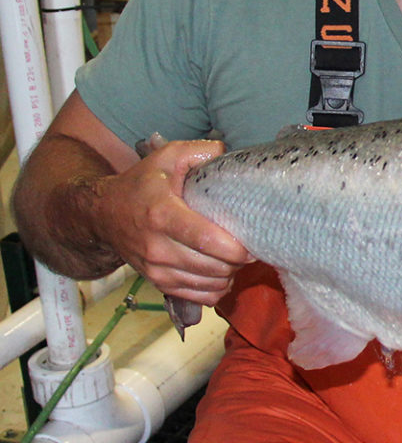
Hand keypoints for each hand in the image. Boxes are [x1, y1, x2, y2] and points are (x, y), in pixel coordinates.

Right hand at [93, 140, 251, 304]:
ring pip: (210, 284)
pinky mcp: (158, 283)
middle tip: (248, 246)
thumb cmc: (141, 184)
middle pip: (213, 266)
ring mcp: (157, 268)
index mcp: (162, 214)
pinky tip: (220, 271)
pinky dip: (217, 288)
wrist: (103, 214)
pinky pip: (200, 297)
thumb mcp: (167, 157)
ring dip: (230, 274)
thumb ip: (200, 150)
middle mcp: (157, 246)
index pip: (206, 240)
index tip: (251, 243)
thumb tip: (226, 154)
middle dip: (238, 260)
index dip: (235, 247)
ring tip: (234, 257)